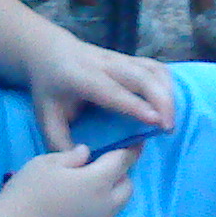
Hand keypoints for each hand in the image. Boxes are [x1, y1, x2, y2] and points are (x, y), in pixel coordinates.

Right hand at [0, 145, 138, 216]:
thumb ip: (71, 156)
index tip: (137, 144)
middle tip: (104, 167)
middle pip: (127, 187)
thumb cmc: (26, 193)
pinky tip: (78, 209)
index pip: (123, 162)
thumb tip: (86, 153)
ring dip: (112, 195)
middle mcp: (105, 206)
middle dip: (122, 175)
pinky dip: (99, 211)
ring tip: (90, 187)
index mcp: (98, 182)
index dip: (131, 150)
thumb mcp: (45, 163)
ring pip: (117, 207)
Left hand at [25, 28, 174, 151]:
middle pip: (140, 76)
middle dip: (161, 100)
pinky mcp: (129, 57)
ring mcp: (119, 58)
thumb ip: (59, 142)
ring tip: (171, 120)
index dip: (135, 105)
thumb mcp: (45, 116)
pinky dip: (168, 84)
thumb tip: (82, 163)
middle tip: (169, 128)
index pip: (112, 91)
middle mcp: (103, 63)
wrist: (49, 52)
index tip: (155, 121)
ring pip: (152, 69)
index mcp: (81, 78)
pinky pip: (155, 67)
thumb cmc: (48, 88)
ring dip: (168, 93)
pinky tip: (170, 104)